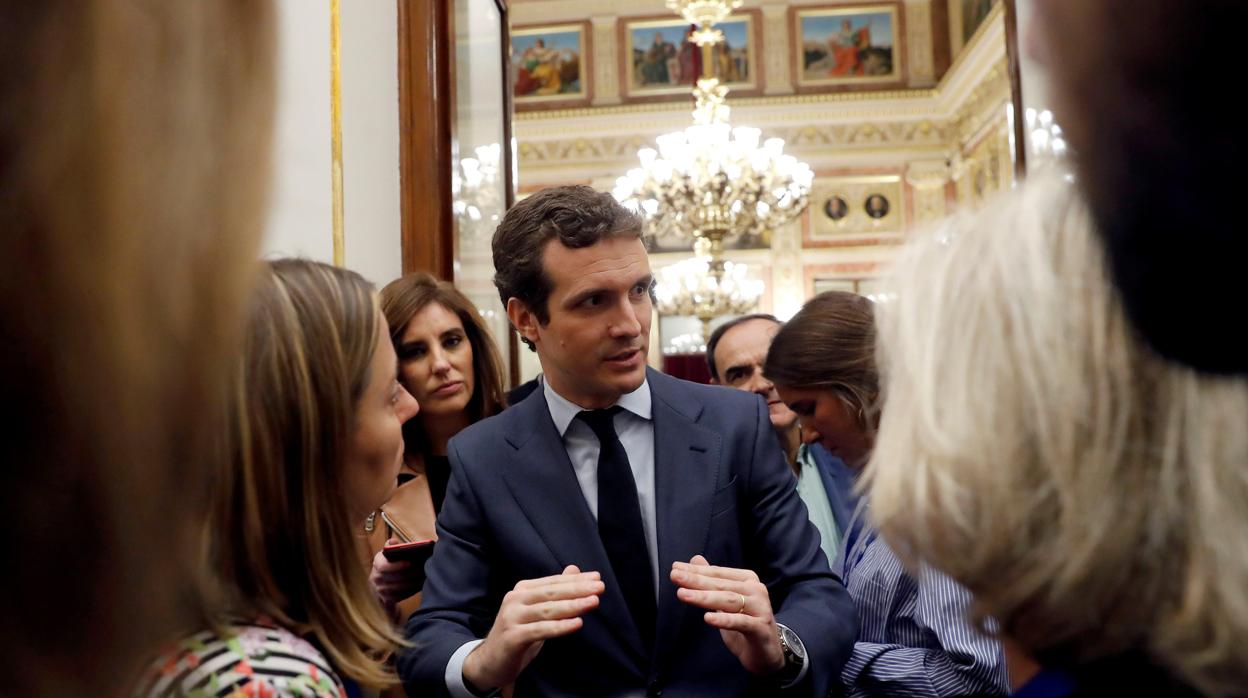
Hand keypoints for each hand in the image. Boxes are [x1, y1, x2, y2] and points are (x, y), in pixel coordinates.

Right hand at [369, 538, 423, 617]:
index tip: (410, 562)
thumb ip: (391, 547)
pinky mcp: (386, 599)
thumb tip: (393, 542)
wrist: (379, 584)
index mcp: (377, 563)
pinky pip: (401, 596)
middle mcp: (376, 577)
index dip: (397, 565)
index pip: (384, 566)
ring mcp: (380, 589)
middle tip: (424, 570)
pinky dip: (412, 590)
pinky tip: (421, 585)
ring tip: (425, 576)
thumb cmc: (389, 564)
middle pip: (395, 577)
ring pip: (400, 587)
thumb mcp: (388, 554)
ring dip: (414, 582)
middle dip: (412, 574)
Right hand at [462, 565, 603, 691]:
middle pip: (551, 593)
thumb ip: (554, 592)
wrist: (490, 661)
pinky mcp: (512, 637)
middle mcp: (515, 600)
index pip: (553, 582)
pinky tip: (577, 623)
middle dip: (578, 589)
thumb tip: (574, 569)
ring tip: (593, 602)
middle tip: (599, 587)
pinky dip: (560, 626)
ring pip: (547, 610)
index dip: (575, 579)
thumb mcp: (537, 611)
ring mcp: (512, 618)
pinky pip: (540, 630)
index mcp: (522, 591)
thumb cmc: (518, 634)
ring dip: (573, 605)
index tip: (597, 578)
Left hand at [671, 554, 783, 675]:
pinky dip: (724, 620)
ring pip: (729, 601)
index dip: (696, 570)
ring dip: (704, 597)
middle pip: (721, 585)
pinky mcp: (761, 629)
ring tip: (683, 594)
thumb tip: (695, 559)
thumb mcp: (725, 602)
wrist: (767, 653)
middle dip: (696, 580)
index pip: (718, 573)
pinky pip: (741, 622)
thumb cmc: (744, 624)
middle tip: (675, 576)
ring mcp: (760, 609)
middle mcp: (756, 590)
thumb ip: (712, 581)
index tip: (675, 568)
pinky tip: (707, 618)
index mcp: (747, 580)